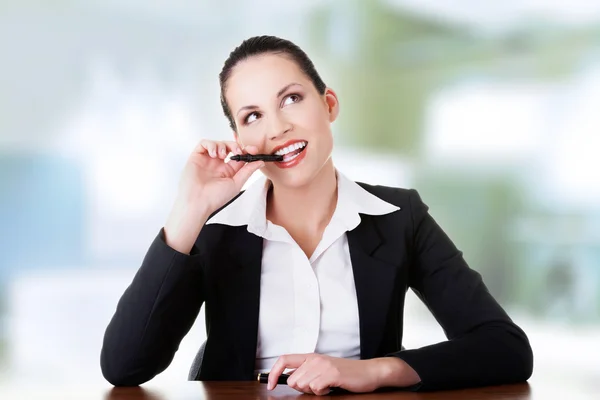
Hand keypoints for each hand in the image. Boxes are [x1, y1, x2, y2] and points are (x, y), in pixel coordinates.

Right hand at [177, 139, 262, 212]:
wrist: (198, 202)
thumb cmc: (215, 198)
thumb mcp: (236, 183)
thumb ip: (247, 171)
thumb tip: (260, 162)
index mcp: (228, 171)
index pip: (239, 156)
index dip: (247, 150)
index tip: (253, 150)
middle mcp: (218, 164)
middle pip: (229, 146)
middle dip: (235, 145)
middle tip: (238, 150)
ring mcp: (207, 160)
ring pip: (218, 143)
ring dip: (223, 145)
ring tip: (222, 155)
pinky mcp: (197, 157)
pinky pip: (204, 143)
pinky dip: (210, 145)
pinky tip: (213, 154)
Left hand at [267, 353, 419, 395]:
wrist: (368, 372)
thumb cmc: (345, 374)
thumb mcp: (323, 369)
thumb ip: (306, 372)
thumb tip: (289, 380)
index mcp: (310, 356)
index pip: (284, 360)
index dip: (273, 373)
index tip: (271, 385)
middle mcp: (314, 358)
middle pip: (293, 380)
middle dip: (302, 388)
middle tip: (317, 386)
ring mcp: (323, 365)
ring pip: (303, 385)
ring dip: (314, 391)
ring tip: (327, 386)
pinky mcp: (331, 374)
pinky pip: (316, 389)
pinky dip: (323, 392)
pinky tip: (332, 387)